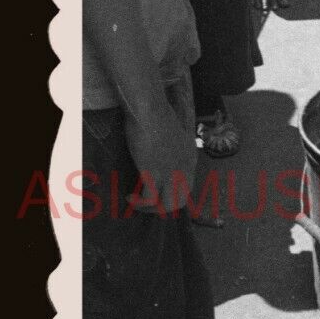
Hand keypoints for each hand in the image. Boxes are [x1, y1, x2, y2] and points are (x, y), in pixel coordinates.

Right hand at [124, 97, 197, 213]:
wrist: (150, 110)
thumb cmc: (157, 116)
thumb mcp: (174, 133)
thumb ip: (174, 145)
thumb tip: (164, 151)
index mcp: (190, 159)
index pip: (188, 187)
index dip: (173, 195)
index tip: (158, 194)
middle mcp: (184, 169)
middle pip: (179, 200)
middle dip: (163, 207)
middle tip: (147, 204)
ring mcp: (170, 172)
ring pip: (167, 204)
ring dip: (150, 208)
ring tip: (137, 203)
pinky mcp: (153, 173)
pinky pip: (149, 199)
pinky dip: (139, 202)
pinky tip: (129, 197)